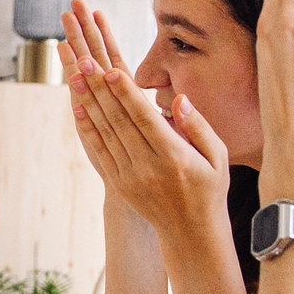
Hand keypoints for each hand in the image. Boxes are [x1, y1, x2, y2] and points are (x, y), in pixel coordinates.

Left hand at [57, 1, 232, 247]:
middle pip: (119, 120)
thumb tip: (179, 100)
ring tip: (75, 76)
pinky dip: (88, 129)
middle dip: (100, 89)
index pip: (145, 119)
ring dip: (89, 103)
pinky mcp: (119, 183)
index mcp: (174, 156)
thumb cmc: (209, 189)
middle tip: (84, 61)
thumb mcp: (217, 157)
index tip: (112, 70)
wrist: (190, 232)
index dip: (126, 94)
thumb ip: (199, 126)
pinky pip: (100, 151)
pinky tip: (78, 108)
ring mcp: (130, 176)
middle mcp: (148, 166)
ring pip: (106, 132)